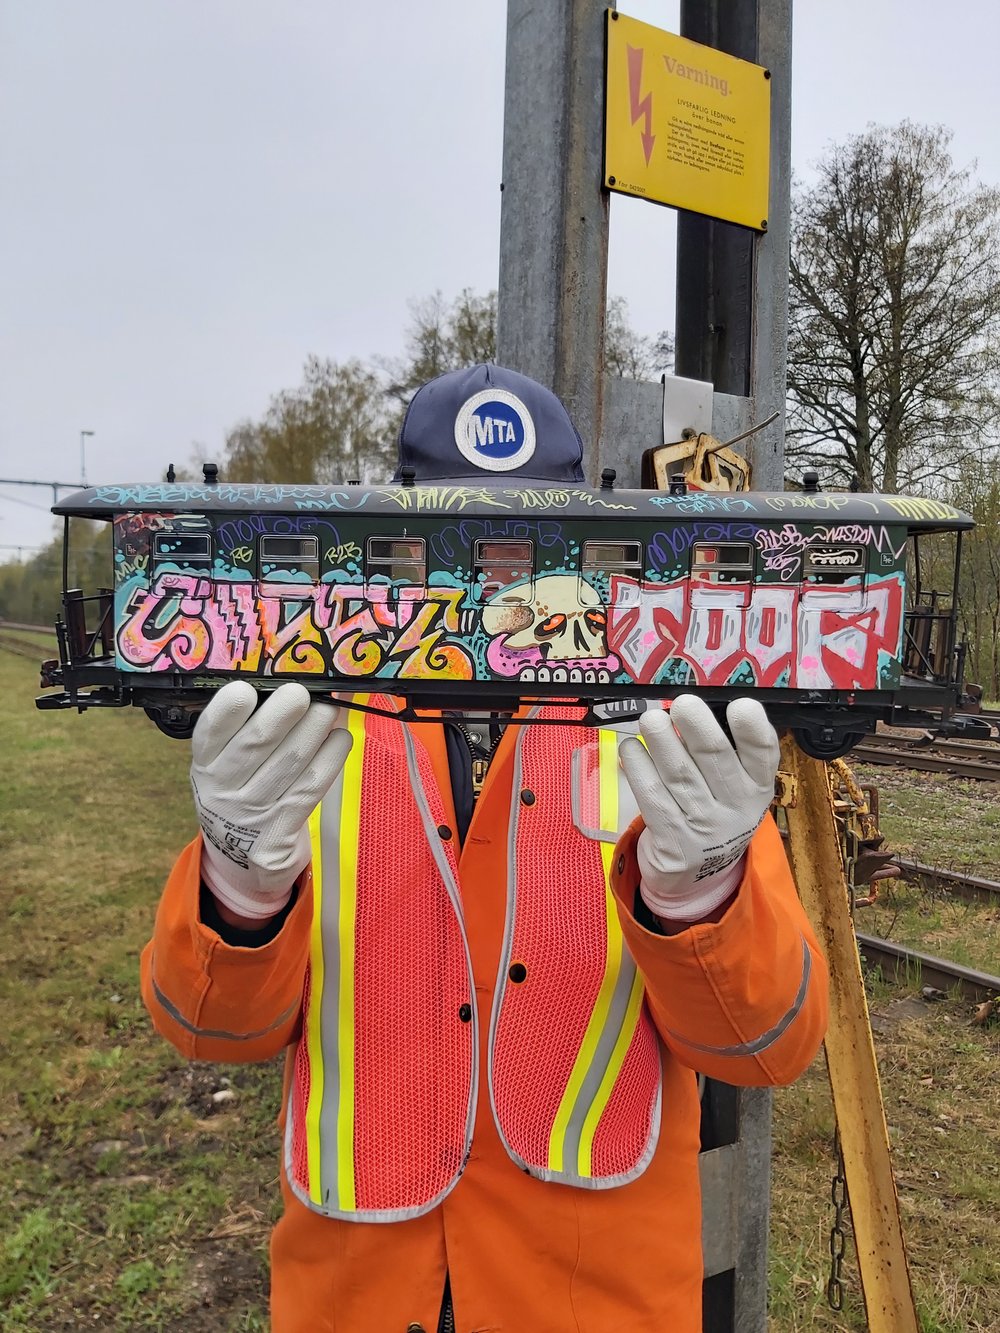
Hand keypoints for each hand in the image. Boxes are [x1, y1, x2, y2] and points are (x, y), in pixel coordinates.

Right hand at [190, 681, 352, 920]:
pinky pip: (308, 789)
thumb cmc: (241, 790)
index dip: (225, 711)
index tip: (244, 689)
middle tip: (301, 692)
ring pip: (287, 764)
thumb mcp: (227, 763)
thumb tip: (296, 678)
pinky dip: (329, 761)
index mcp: (204, 763)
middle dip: (279, 716)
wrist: (243, 858)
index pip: (209, 733)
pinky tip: (342, 739)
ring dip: (312, 732)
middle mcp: (221, 788)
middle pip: (253, 746)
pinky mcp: (278, 833)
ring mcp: (250, 813)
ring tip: (330, 708)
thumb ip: (249, 726)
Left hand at [619, 696, 778, 922]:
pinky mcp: (672, 841)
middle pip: (716, 760)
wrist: (697, 874)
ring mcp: (704, 826)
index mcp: (757, 785)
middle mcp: (736, 806)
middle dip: (699, 728)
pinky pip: (652, 797)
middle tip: (682, 702)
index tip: (741, 705)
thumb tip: (690, 705)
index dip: (753, 730)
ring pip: (680, 775)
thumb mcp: (735, 787)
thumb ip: (724, 750)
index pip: (763, 755)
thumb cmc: (714, 811)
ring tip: (650, 719)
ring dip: (663, 742)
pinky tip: (631, 748)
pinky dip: (639, 768)